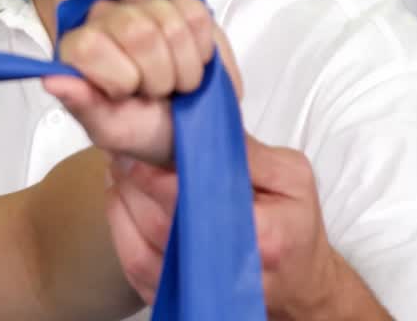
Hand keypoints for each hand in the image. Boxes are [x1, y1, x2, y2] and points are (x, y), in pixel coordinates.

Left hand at [42, 0, 242, 165]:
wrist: (186, 131)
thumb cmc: (142, 128)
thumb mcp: (110, 129)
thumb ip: (81, 105)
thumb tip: (51, 81)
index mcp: (77, 47)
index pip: (90, 44)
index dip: (120, 78)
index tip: (125, 95)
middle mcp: (104, 17)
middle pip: (138, 31)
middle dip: (157, 76)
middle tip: (154, 92)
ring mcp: (142, 4)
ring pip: (171, 24)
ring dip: (182, 67)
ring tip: (172, 82)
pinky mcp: (180, 3)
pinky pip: (196, 16)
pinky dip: (200, 51)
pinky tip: (188, 62)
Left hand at [107, 135, 367, 318]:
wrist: (297, 284)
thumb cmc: (294, 227)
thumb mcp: (290, 178)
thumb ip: (246, 151)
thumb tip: (199, 119)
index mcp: (261, 236)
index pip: (192, 202)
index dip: (156, 172)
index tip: (139, 145)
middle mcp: (226, 271)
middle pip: (157, 224)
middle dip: (132, 181)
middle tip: (121, 147)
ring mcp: (196, 290)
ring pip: (138, 246)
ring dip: (121, 199)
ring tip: (119, 166)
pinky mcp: (172, 297)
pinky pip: (132, 263)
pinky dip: (119, 226)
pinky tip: (121, 196)